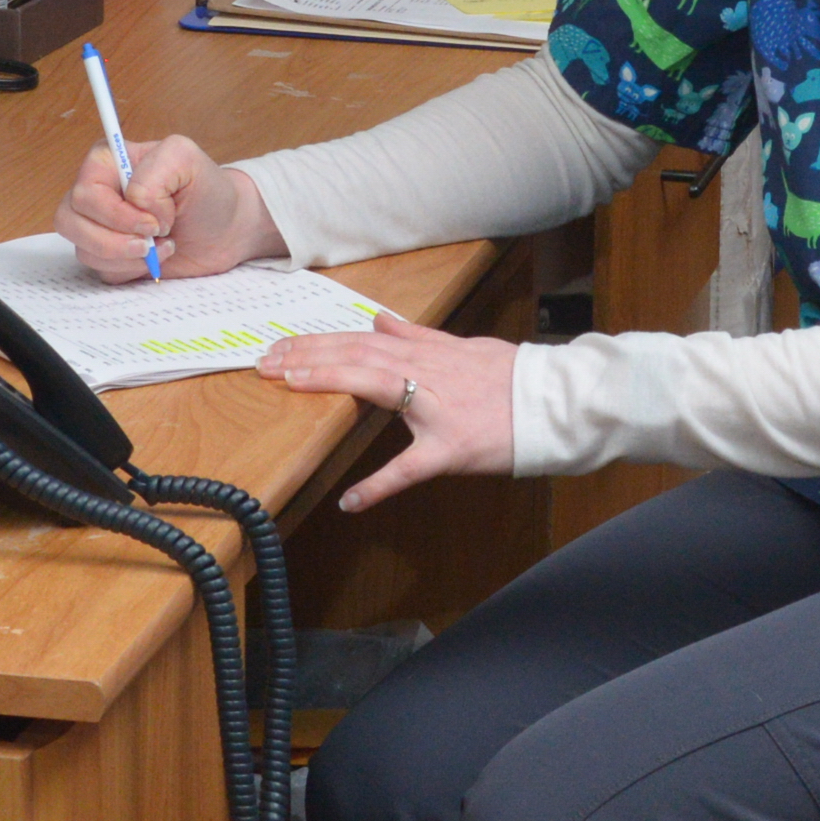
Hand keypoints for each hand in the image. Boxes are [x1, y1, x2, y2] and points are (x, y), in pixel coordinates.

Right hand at [53, 133, 285, 281]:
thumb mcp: (187, 159)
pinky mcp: (108, 255)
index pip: (84, 191)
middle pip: (71, 221)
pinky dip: (131, 269)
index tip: (152, 222)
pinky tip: (156, 257)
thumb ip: (154, 171)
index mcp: (108, 162)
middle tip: (154, 239)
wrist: (225, 231)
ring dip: (126, 256)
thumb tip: (133, 203)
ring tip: (161, 246)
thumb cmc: (206, 191)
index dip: (114, 213)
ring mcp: (98, 226)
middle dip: (116, 239)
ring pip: (83, 249)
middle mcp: (96, 193)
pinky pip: (100, 270)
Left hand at [256, 312, 516, 510]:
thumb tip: (379, 319)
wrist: (555, 403)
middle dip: (307, 355)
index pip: (361, 341)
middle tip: (264, 361)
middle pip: (356, 354)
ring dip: (328, 381)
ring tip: (287, 384)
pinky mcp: (452, 448)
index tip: (280, 347)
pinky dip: (379, 485)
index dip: (318, 343)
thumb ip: (418, 337)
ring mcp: (437, 409)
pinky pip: (410, 468)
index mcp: (427, 354)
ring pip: (374, 385)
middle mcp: (426, 372)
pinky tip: (351, 501)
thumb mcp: (463, 347)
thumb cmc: (511, 377)